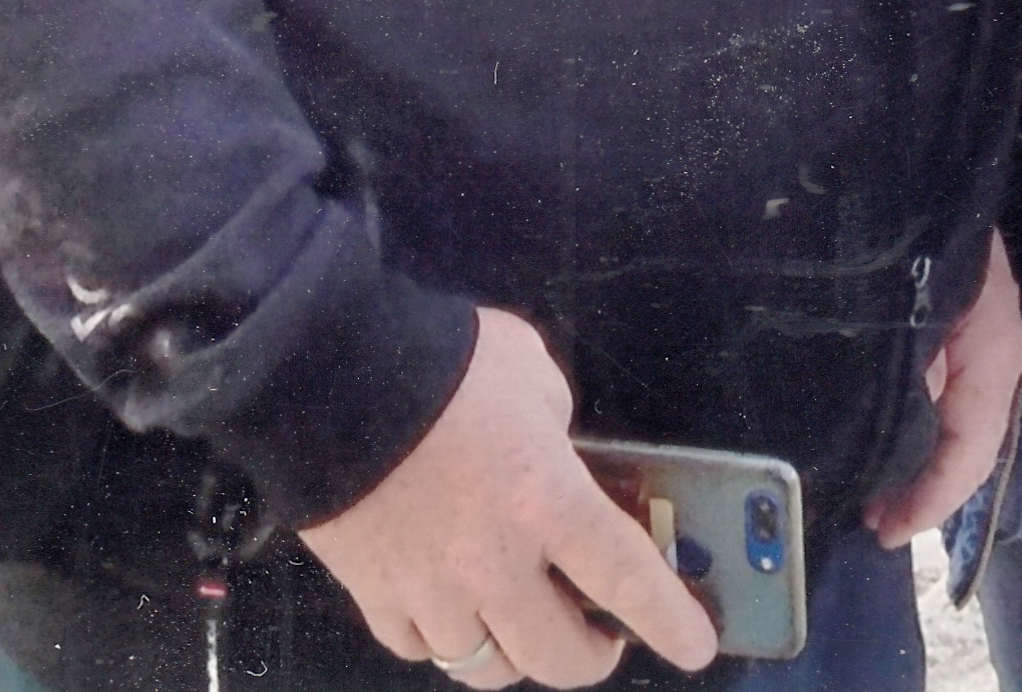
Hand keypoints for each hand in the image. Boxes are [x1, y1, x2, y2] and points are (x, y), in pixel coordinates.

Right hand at [298, 309, 716, 687]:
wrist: (325, 374)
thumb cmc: (441, 361)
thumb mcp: (529, 371)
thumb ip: (555, 423)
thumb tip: (553, 453)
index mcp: (548, 502)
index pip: (630, 582)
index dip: (671, 623)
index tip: (696, 646)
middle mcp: (496, 564)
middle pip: (559, 658)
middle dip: (591, 656)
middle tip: (599, 636)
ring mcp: (431, 590)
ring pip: (486, 667)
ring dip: (515, 653)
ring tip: (521, 626)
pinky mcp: (374, 594)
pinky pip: (419, 648)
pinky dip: (441, 638)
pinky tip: (449, 611)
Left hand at [863, 232, 1021, 546]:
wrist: (908, 153)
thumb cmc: (909, 219)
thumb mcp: (910, 303)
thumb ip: (908, 372)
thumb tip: (889, 444)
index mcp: (994, 350)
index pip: (973, 451)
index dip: (931, 501)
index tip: (884, 532)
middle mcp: (995, 352)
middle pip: (967, 445)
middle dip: (922, 490)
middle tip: (869, 520)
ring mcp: (976, 339)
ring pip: (955, 423)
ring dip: (915, 461)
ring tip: (866, 490)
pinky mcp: (951, 326)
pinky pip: (941, 393)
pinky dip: (912, 426)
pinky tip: (876, 438)